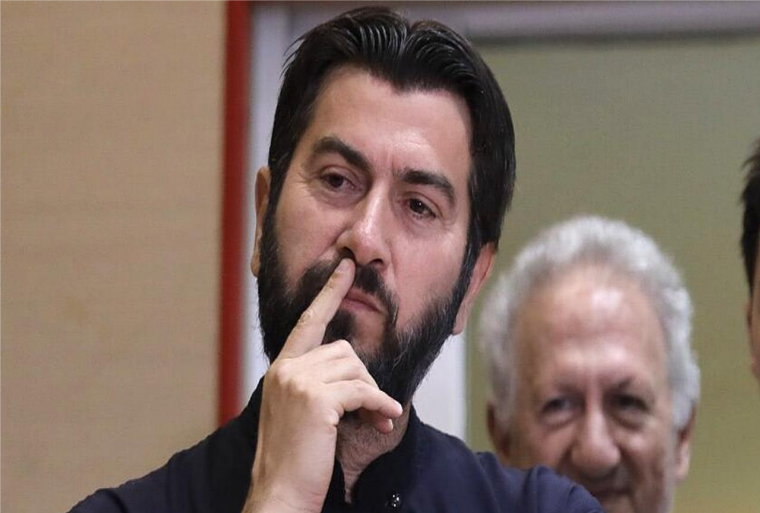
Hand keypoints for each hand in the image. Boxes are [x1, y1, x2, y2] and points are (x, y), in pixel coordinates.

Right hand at [243, 259, 402, 512]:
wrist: (280, 493)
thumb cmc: (295, 458)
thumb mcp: (300, 412)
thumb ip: (318, 385)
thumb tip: (356, 374)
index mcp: (281, 370)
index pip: (307, 321)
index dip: (329, 293)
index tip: (345, 268)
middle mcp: (286, 369)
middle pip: (343, 350)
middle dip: (364, 378)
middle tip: (374, 407)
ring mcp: (298, 382)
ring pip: (355, 368)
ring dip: (373, 394)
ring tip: (376, 418)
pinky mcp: (315, 400)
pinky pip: (363, 390)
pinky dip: (380, 405)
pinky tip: (384, 421)